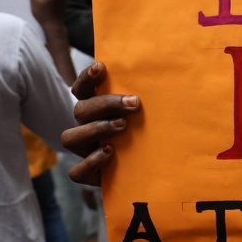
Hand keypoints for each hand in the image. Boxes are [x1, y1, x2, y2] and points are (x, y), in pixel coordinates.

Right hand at [62, 62, 140, 185]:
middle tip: (134, 103)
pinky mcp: (88, 173)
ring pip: (70, 138)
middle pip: (80, 110)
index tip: (101, 67)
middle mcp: (86, 126)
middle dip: (106, 104)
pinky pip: (76, 171)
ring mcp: (85, 150)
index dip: (87, 77)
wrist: (151, 170)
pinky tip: (110, 153)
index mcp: (96, 108)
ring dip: (96, 129)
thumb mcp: (151, 113)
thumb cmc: (150, 132)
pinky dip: (91, 162)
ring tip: (123, 126)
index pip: (82, 88)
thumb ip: (151, 98)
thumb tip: (171, 77)